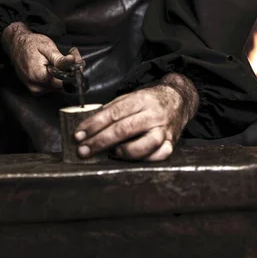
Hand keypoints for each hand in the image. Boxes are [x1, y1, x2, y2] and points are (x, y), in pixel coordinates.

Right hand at [2, 22, 81, 94]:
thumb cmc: (31, 44)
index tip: (76, 61)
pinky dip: (56, 77)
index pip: (63, 83)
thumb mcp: (47, 47)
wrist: (16, 45)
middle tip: (72, 55)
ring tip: (62, 59)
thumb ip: (59, 58)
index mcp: (39, 76)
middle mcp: (37, 87)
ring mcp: (35, 90)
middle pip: (62, 85)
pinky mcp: (36, 90)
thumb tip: (72, 62)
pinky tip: (55, 66)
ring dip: (64, 74)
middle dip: (70, 71)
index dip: (72, 72)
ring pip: (58, 86)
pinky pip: (51, 86)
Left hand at [74, 73, 198, 161]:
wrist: (178, 100)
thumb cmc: (149, 101)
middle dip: (100, 141)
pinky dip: (145, 159)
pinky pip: (160, 155)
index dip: (93, 125)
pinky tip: (132, 158)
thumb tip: (89, 125)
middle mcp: (153, 114)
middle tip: (83, 151)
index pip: (113, 113)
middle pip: (124, 129)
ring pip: (146, 144)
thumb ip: (112, 110)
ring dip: (125, 151)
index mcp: (140, 100)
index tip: (78, 135)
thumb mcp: (130, 98)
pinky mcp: (172, 142)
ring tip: (111, 154)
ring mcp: (164, 129)